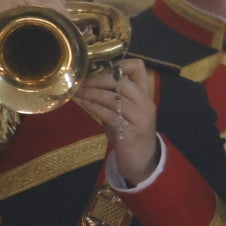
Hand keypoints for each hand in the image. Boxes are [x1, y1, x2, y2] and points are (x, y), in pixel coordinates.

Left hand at [73, 59, 158, 184]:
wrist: (142, 161)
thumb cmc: (130, 133)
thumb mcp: (126, 112)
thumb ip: (115, 97)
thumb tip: (92, 81)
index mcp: (145, 95)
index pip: (138, 68)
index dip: (120, 64)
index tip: (102, 70)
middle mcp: (145, 104)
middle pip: (123, 81)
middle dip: (99, 79)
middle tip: (83, 82)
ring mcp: (139, 119)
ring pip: (115, 98)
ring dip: (93, 93)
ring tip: (79, 92)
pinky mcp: (130, 133)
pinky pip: (109, 115)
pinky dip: (95, 107)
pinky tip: (85, 104)